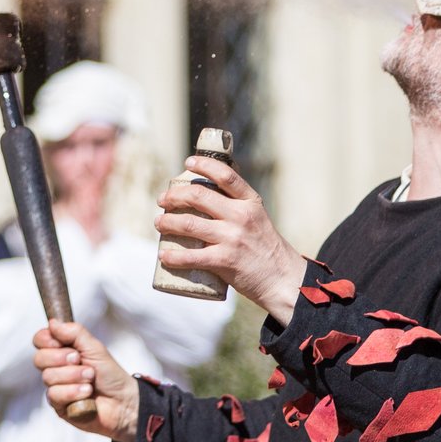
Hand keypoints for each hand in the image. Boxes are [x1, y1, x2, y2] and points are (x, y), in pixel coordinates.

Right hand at [32, 320, 137, 441]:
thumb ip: (74, 333)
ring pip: (48, 377)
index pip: (40, 340)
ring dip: (74, 376)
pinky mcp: (58, 405)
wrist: (122, 400)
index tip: (61, 342)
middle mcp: (55, 368)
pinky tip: (87, 394)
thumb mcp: (94, 347)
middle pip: (39, 358)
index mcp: (62, 350)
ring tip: (90, 379)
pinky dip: (74, 392)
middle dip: (62, 359)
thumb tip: (53, 322)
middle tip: (80, 360)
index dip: (47, 340)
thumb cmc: (110, 374)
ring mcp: (55, 387)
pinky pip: (54, 395)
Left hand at [155, 157, 307, 324]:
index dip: (204, 165)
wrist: (282, 279)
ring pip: (190, 224)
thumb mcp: (257, 217)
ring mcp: (233, 238)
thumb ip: (237, 205)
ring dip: (167, 222)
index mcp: (250, 202)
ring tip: (158, 223)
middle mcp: (241, 216)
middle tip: (162, 200)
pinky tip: (163, 255)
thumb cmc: (265, 247)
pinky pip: (192, 257)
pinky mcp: (225, 261)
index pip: (226, 176)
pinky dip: (173, 256)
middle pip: (199, 196)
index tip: (188, 162)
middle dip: (174, 195)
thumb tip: (207, 191)